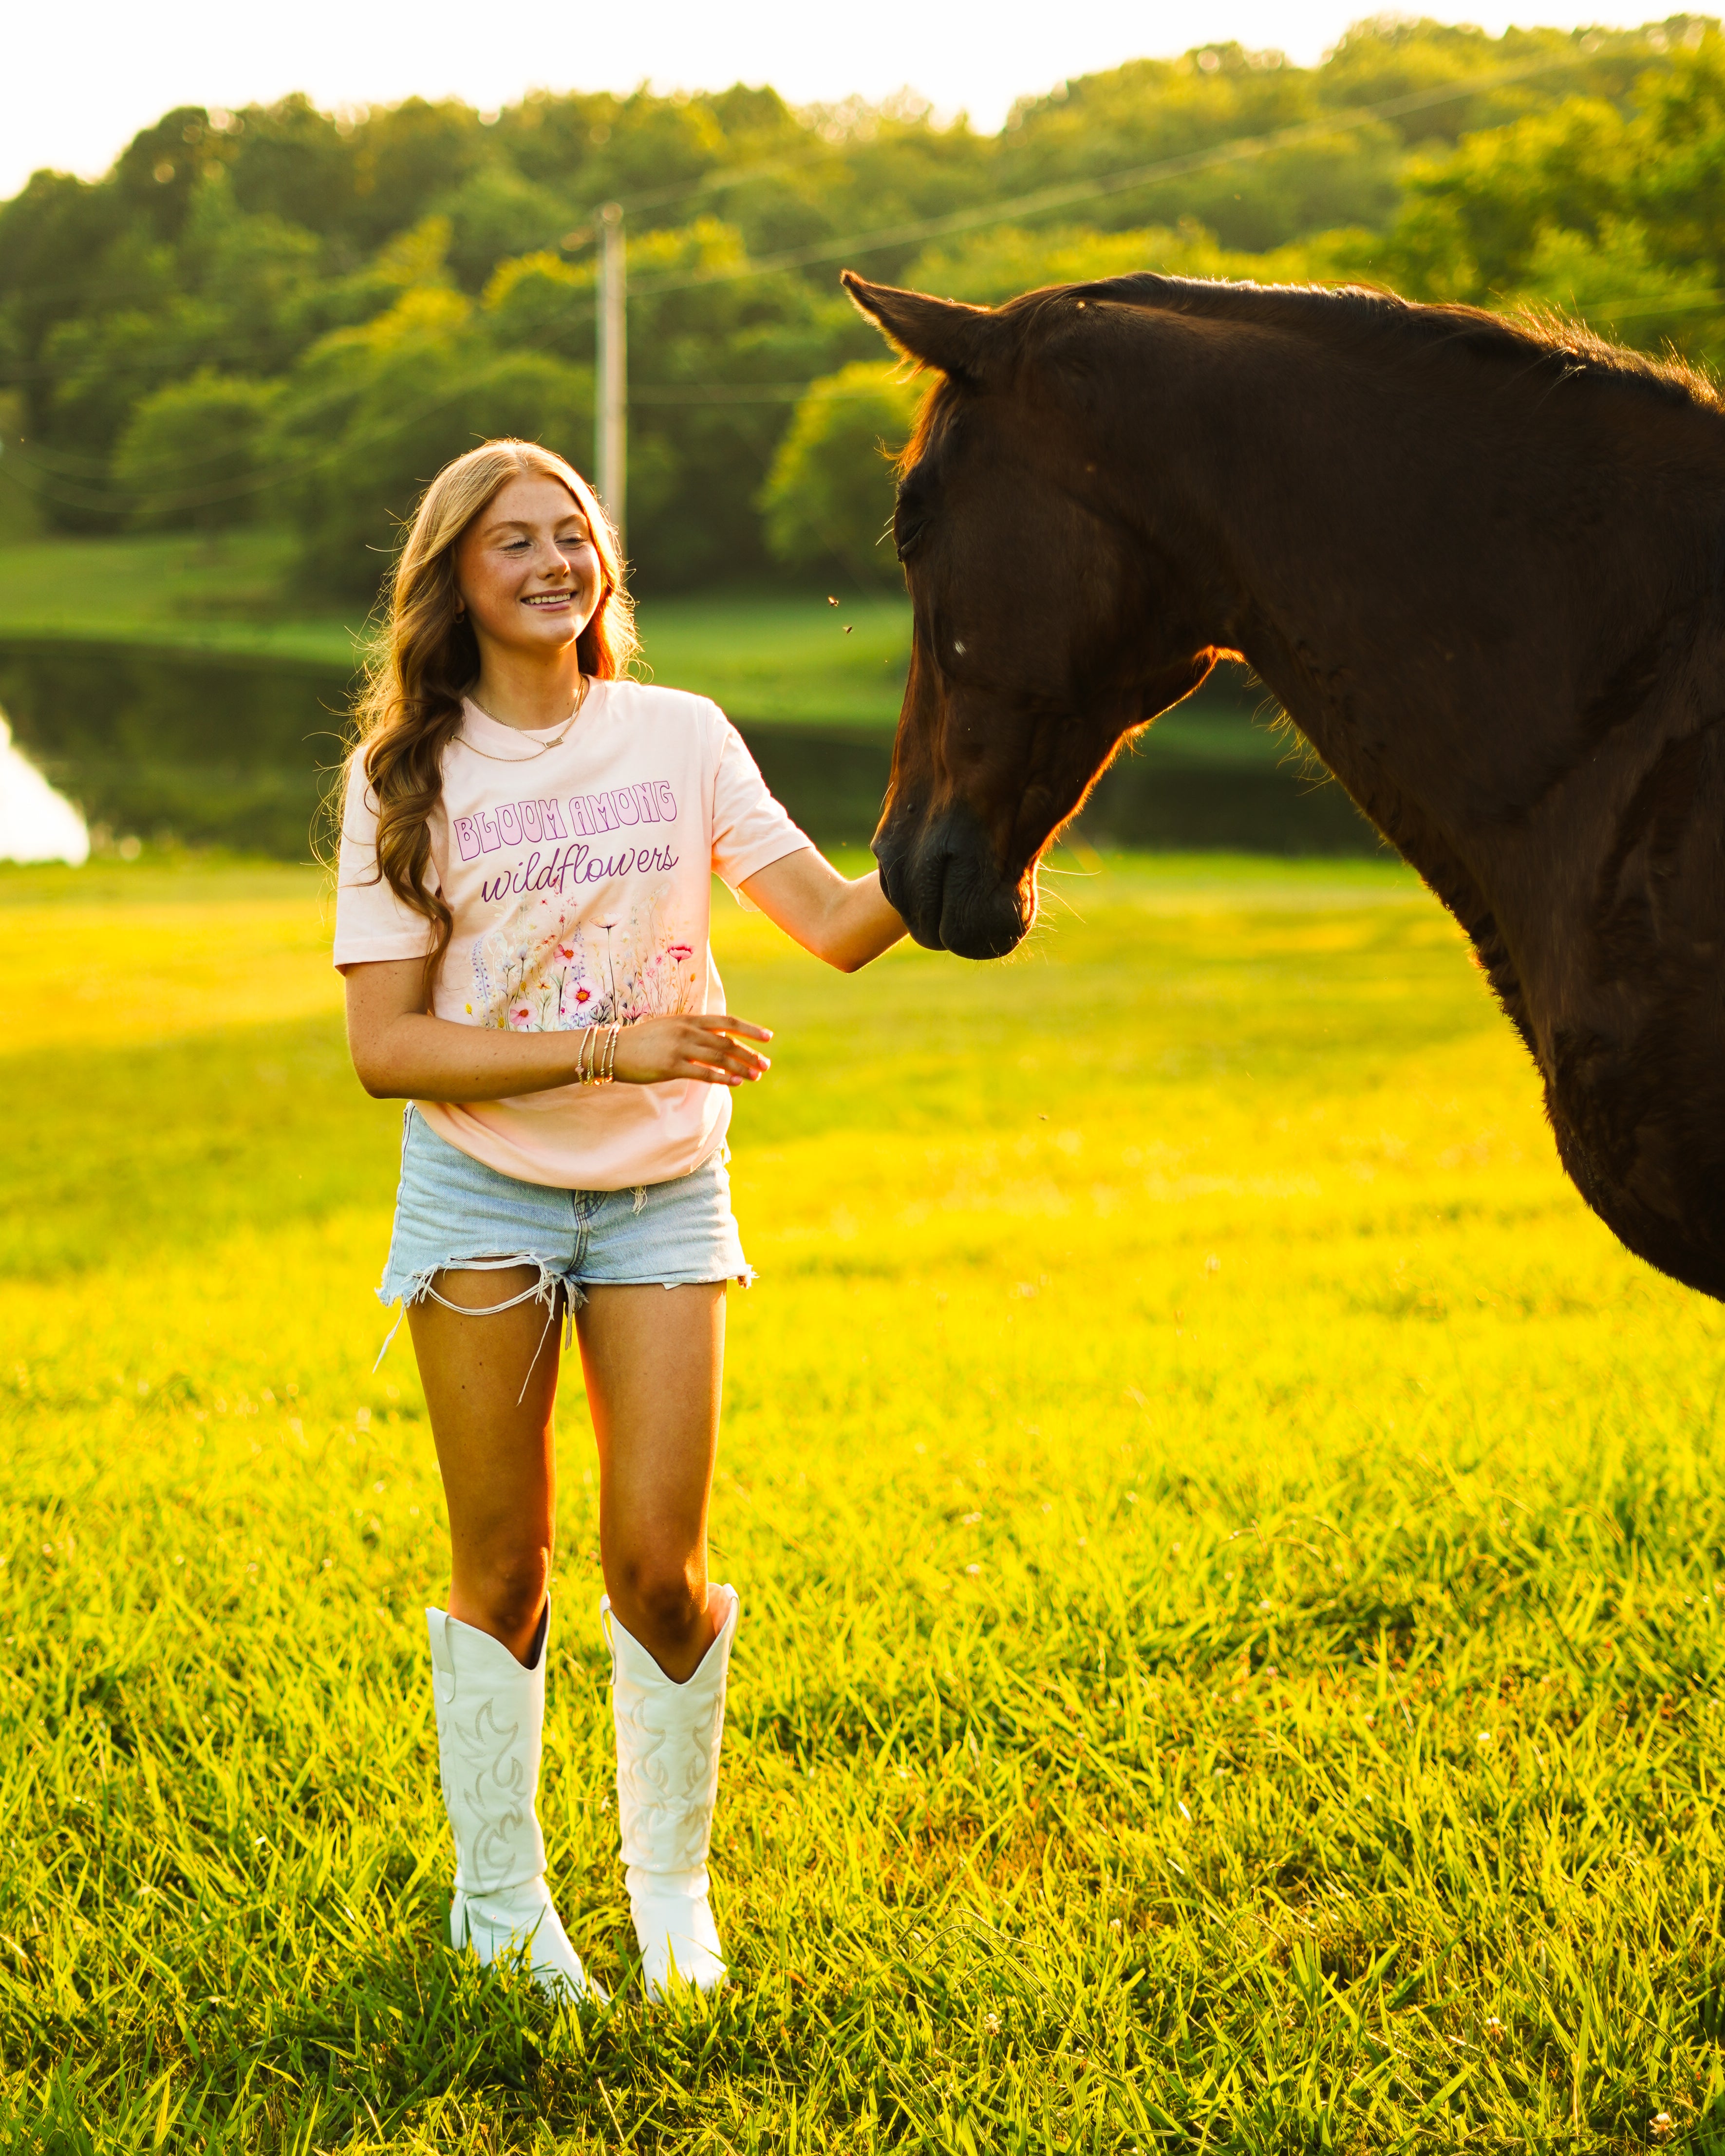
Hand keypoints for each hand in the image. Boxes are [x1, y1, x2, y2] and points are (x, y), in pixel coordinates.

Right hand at [609, 1014, 771, 1086]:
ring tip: (755, 1076)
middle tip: (765, 1065)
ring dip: (741, 1067)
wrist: (613, 1049)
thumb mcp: (670, 1027)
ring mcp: (679, 1047)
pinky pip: (703, 1073)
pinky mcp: (671, 1066)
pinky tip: (736, 1082)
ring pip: (719, 1058)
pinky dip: (723, 1078)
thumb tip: (716, 1040)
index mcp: (688, 1019)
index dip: (749, 1029)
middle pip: (727, 1042)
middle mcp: (687, 1030)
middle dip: (749, 1054)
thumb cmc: (642, 1041)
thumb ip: (692, 1030)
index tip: (768, 1037)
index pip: (726, 1021)